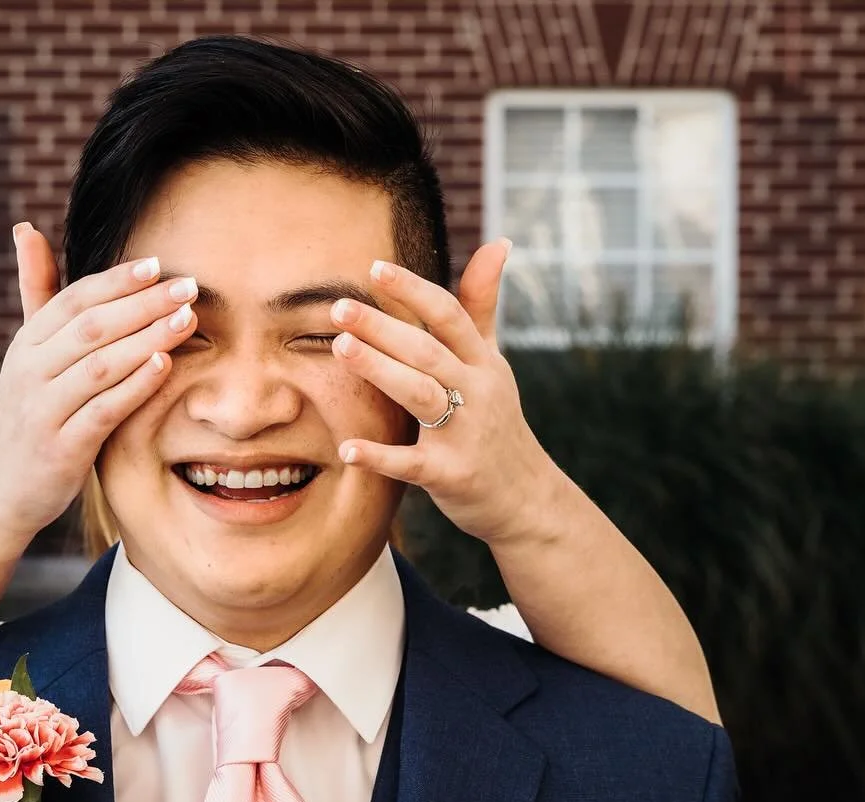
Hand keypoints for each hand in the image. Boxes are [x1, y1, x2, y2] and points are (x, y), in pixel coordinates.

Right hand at [0, 223, 199, 542]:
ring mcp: (43, 411)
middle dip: (142, 303)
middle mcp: (30, 372)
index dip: (117, 280)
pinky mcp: (60, 449)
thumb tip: (26, 229)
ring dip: (146, 339)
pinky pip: (102, 411)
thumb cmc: (31, 415)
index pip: (73, 299)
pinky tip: (165, 366)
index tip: (159, 264)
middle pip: (91, 327)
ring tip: (187, 320)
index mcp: (27, 344)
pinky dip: (134, 386)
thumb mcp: (30, 356)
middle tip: (188, 287)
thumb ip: (37, 295)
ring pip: (99, 365)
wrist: (1, 489)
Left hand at [329, 241, 562, 546]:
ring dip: (380, 370)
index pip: (449, 315)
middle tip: (338, 307)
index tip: (374, 269)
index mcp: (482, 361)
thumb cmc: (496, 422)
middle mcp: (477, 391)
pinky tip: (347, 449)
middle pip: (427, 350)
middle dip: (383, 326)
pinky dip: (380, 457)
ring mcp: (466, 433)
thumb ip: (483, 306)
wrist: (526, 498)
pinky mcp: (452, 474)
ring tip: (339, 348)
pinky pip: (411, 464)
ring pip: (420, 394)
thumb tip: (499, 241)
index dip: (413, 291)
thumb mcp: (493, 362)